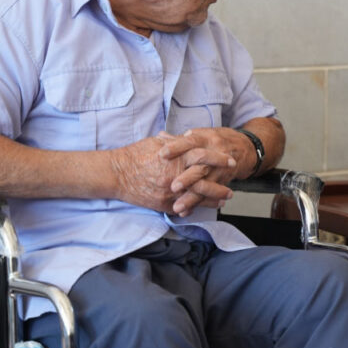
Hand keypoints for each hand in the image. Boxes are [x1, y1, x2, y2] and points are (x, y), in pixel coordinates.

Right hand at [108, 133, 235, 215]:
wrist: (115, 174)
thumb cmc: (135, 155)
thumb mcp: (157, 143)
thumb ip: (177, 142)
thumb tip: (191, 138)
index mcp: (176, 157)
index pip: (204, 156)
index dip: (219, 159)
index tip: (230, 161)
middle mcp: (175, 175)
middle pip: (205, 180)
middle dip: (221, 185)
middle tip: (232, 188)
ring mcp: (170, 192)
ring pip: (198, 197)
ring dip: (213, 200)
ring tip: (224, 200)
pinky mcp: (163, 204)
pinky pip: (183, 208)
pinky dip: (195, 208)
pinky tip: (205, 208)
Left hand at [159, 128, 253, 214]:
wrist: (245, 148)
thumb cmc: (217, 140)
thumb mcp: (202, 134)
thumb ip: (181, 138)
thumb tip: (161, 136)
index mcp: (206, 139)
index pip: (191, 141)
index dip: (177, 147)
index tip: (162, 154)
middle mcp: (215, 154)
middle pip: (201, 166)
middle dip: (187, 178)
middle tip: (173, 187)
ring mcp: (220, 169)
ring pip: (206, 185)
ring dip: (192, 198)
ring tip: (177, 207)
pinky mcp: (223, 181)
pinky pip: (211, 195)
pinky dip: (199, 204)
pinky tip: (187, 212)